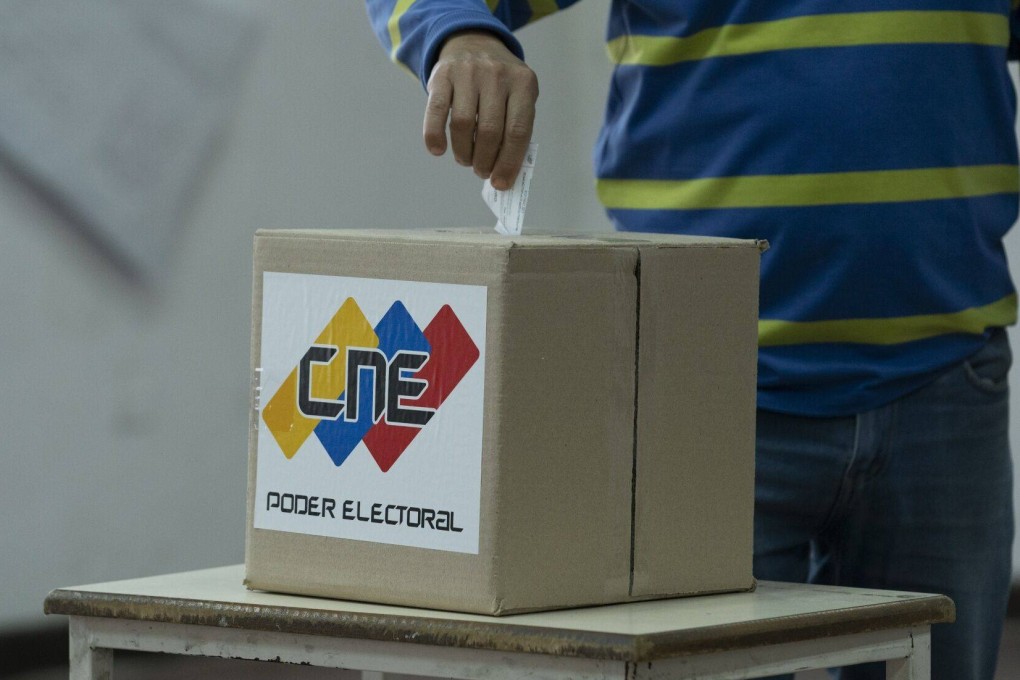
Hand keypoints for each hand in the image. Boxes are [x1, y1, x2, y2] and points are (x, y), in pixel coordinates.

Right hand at [424, 30, 537, 189]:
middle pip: (490, 131)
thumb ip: (515, 128)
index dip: (509, 162)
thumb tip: (503, 173)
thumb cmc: (500, 82)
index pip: (518, 131)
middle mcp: (497, 75)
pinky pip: (436, 112)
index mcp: (523, 83)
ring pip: (463, 125)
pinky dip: (434, 136)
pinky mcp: (442, 75)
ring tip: (466, 160)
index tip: (501, 183)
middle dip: (485, 161)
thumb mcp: (518, 95)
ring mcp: (468, 73)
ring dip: (464, 153)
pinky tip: (438, 150)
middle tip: (482, 171)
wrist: (473, 42)